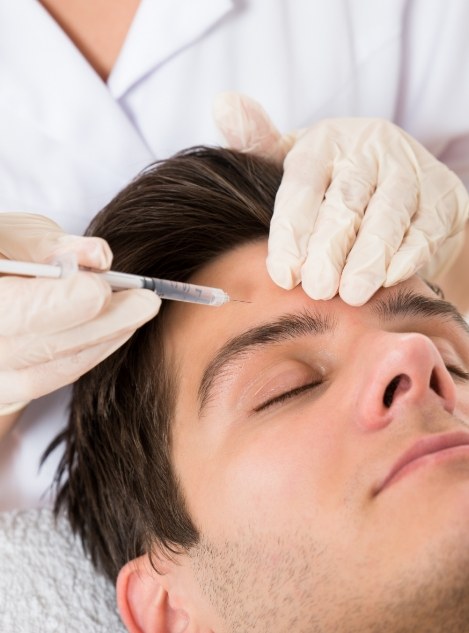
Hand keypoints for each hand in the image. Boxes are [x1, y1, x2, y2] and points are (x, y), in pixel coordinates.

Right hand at [0, 213, 160, 408]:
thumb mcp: (13, 235)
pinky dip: (92, 352)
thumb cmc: (1, 254)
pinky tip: (121, 328)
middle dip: (99, 324)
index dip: (59, 303)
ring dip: (104, 338)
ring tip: (141, 308)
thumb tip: (98, 256)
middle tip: (145, 301)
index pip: (11, 311)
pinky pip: (54, 378)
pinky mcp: (9, 389)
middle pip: (36, 347)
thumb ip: (48, 244)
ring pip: (49, 370)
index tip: (101, 289)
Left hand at [213, 92, 468, 305]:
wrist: (401, 184)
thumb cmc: (333, 181)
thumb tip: (223, 103)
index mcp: (326, 141)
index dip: (292, 230)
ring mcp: (411, 171)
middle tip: (316, 288)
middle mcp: (371, 149)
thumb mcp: (294, 161)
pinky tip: (390, 278)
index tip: (284, 273)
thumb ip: (259, 144)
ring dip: (369, 257)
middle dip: (329, 248)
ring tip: (351, 293)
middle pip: (347, 202)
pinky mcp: (443, 198)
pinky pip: (426, 228)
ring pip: (389, 215)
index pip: (303, 183)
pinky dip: (409, 254)